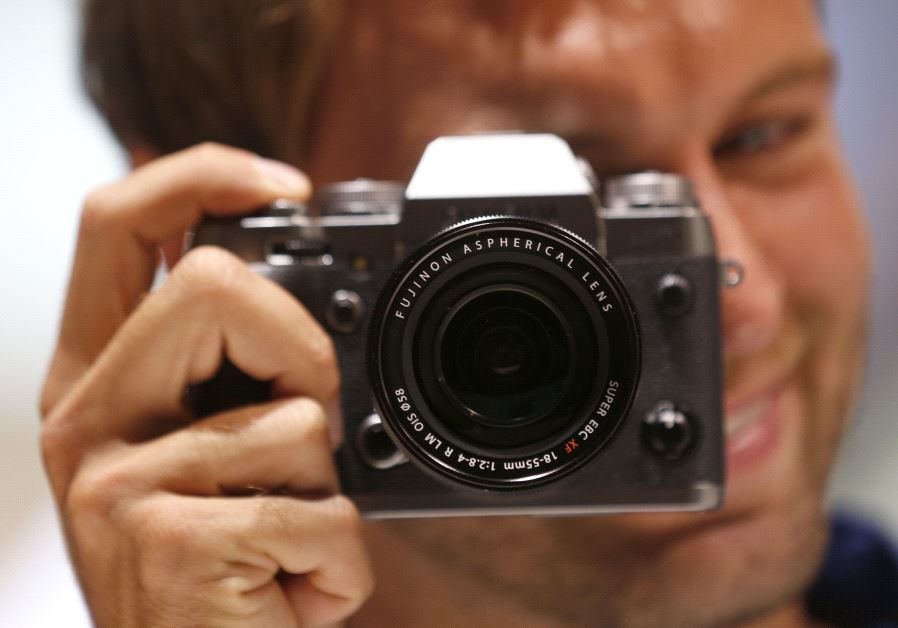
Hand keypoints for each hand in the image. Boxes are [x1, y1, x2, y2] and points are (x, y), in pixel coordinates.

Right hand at [40, 143, 373, 626]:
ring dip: (324, 488)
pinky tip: (289, 591)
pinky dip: (338, 562)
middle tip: (305, 434)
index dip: (201, 175)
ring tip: (281, 541)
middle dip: (303, 355)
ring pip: (293, 416)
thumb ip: (223, 369)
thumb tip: (299, 291)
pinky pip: (318, 514)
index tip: (289, 188)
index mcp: (94, 379)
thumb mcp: (198, 452)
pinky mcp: (172, 547)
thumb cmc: (212, 569)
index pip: (116, 223)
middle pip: (214, 285)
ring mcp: (118, 486)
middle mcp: (84, 420)